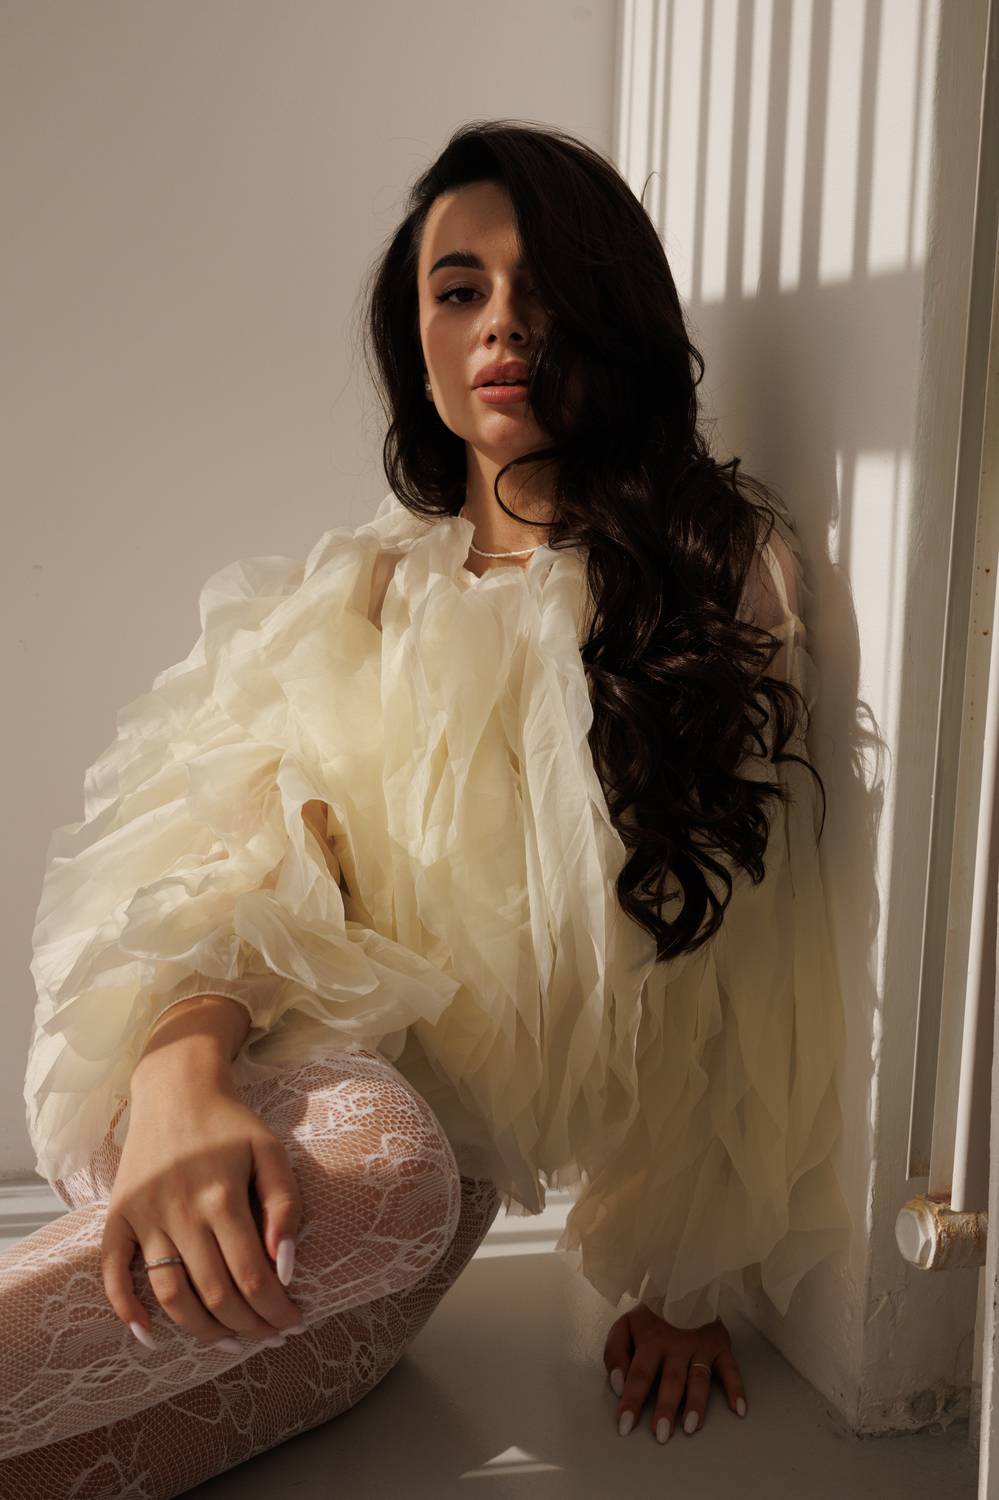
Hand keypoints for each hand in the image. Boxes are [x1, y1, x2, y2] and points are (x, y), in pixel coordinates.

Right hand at [101, 1076, 305, 1348]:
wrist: (175, 1087)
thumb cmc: (231, 1123)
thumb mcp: (271, 1150)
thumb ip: (286, 1204)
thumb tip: (285, 1265)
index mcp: (221, 1194)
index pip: (251, 1274)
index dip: (275, 1308)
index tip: (293, 1322)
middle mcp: (179, 1210)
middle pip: (214, 1292)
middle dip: (247, 1325)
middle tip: (268, 1335)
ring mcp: (144, 1215)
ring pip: (169, 1294)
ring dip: (200, 1330)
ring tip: (229, 1341)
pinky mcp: (117, 1215)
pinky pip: (112, 1272)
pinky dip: (126, 1310)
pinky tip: (150, 1336)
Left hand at [603, 1302, 747, 1441]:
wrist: (681, 1285)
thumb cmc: (651, 1316)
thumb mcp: (624, 1326)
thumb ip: (615, 1354)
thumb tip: (618, 1385)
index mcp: (651, 1341)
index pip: (639, 1375)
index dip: (631, 1400)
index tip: (625, 1426)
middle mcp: (676, 1345)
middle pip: (671, 1380)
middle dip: (666, 1408)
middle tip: (661, 1435)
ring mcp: (701, 1346)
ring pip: (699, 1378)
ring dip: (696, 1403)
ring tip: (691, 1427)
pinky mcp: (720, 1344)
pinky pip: (731, 1368)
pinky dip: (737, 1388)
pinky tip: (738, 1409)